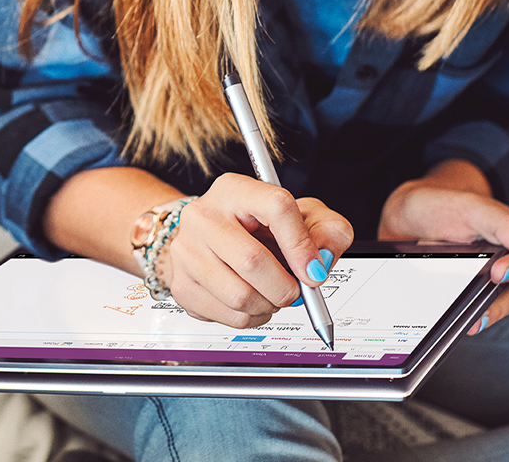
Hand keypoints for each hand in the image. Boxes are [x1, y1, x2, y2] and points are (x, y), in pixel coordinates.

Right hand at [157, 173, 354, 328]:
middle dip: (286, 287)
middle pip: (252, 260)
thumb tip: (321, 260)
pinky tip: (253, 302)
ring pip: (240, 296)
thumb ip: (327, 231)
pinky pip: (228, 317)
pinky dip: (251, 318)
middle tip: (295, 291)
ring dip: (269, 306)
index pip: (275, 207)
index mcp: (235, 190)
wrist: (213, 240)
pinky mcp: (181, 286)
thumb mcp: (303, 216)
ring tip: (271, 294)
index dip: (301, 244)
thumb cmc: (260, 227)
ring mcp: (186, 252)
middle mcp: (203, 217)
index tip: (314, 270)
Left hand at [379, 160, 508, 334]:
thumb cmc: (444, 207)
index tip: (498, 271)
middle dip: (501, 303)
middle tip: (482, 309)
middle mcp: (505, 264)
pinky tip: (452, 322)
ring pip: (493, 307)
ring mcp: (482, 282)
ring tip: (470, 324)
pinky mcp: (461, 294)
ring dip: (483, 317)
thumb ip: (507, 224)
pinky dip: (461, 317)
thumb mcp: (473, 208)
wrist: (404, 217)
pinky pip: (467, 310)